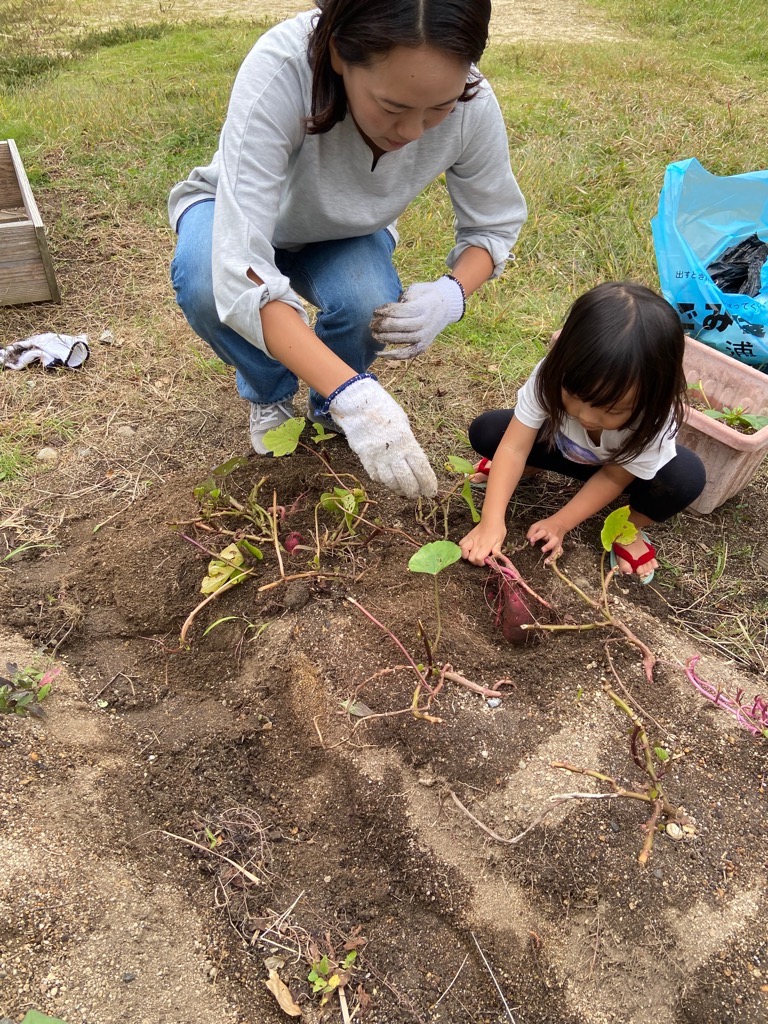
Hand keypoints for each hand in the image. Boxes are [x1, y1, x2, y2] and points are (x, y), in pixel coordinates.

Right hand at [328, 377, 436, 498]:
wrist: (358, 406)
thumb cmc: (385, 412)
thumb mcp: (404, 425)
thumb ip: (409, 444)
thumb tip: (415, 463)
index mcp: (407, 442)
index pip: (421, 468)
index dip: (428, 483)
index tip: (432, 492)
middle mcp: (393, 453)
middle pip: (407, 480)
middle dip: (414, 491)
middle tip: (417, 494)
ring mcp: (378, 457)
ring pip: (390, 482)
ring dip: (399, 489)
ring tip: (404, 491)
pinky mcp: (365, 459)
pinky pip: (376, 476)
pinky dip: (384, 481)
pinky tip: (389, 480)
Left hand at [371, 276, 464, 359]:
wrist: (446, 307)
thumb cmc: (426, 295)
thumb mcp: (416, 289)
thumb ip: (404, 298)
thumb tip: (390, 310)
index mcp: (423, 307)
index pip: (399, 311)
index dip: (385, 311)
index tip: (375, 311)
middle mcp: (425, 323)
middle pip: (398, 326)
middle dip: (382, 325)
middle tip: (372, 323)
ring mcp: (424, 336)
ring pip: (401, 340)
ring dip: (384, 338)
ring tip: (374, 334)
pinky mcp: (423, 346)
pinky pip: (407, 354)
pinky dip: (393, 356)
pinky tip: (380, 353)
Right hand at [459, 518, 506, 565]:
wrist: (491, 519)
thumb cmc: (498, 529)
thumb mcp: (501, 540)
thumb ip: (497, 550)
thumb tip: (496, 558)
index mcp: (486, 545)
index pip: (478, 558)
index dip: (481, 562)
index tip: (485, 561)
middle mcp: (477, 543)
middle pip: (471, 558)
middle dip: (475, 561)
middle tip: (480, 558)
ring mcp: (471, 540)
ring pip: (463, 551)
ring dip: (467, 555)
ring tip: (472, 554)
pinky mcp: (468, 536)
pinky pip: (461, 543)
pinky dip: (462, 548)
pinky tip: (467, 549)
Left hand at [527, 516, 567, 561]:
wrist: (559, 523)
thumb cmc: (545, 526)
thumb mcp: (536, 526)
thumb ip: (531, 533)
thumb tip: (531, 543)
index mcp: (545, 530)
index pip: (541, 533)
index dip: (536, 536)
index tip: (531, 540)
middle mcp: (552, 536)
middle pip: (553, 540)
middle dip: (548, 546)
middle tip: (542, 550)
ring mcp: (556, 541)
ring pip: (557, 548)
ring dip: (553, 554)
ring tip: (547, 561)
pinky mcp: (559, 545)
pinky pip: (560, 552)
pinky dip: (556, 556)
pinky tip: (551, 562)